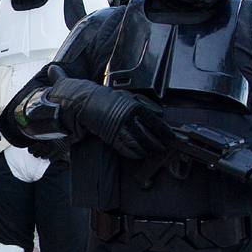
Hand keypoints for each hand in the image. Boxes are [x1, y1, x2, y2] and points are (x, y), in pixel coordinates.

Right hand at [49, 71, 166, 158]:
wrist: (82, 101)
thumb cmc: (103, 97)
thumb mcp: (125, 95)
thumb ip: (142, 103)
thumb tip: (158, 112)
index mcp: (133, 106)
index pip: (153, 120)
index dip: (162, 130)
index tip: (168, 135)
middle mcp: (127, 117)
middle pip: (147, 134)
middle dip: (156, 142)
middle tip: (162, 148)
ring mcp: (118, 127)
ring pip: (136, 142)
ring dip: (145, 149)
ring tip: (151, 153)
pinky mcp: (109, 136)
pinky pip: (124, 147)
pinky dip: (132, 153)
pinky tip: (138, 155)